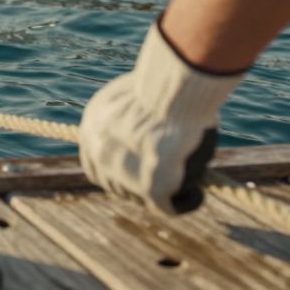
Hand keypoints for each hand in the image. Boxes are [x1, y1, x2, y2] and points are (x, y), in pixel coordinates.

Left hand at [79, 22, 243, 213]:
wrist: (169, 90)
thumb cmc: (157, 84)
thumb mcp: (128, 96)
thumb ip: (127, 116)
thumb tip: (141, 123)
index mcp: (91, 130)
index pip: (96, 162)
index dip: (118, 169)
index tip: (138, 167)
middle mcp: (100, 155)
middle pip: (117, 183)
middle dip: (139, 183)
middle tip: (167, 176)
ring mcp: (122, 175)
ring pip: (143, 195)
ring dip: (163, 191)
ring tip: (186, 182)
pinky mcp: (152, 189)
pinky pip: (170, 206)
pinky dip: (186, 201)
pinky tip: (198, 194)